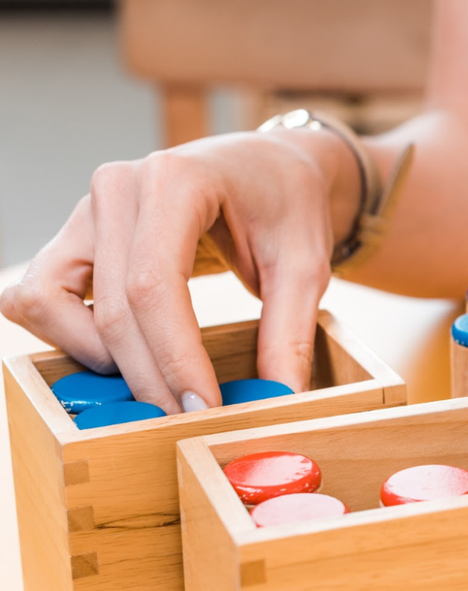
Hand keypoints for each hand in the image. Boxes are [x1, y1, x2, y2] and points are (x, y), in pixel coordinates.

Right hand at [0, 130, 354, 412]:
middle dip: (150, 376)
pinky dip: (66, 335)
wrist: (268, 168)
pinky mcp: (72, 238)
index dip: (174, 357)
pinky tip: (122, 356)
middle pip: (114, 307)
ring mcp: (85, 211)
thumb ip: (290, 331)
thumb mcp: (307, 263)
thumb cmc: (287, 205)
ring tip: (159, 384)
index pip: (155, 286)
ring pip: (57, 306)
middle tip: (189, 422)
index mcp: (175, 179)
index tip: (202, 409)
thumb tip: (279, 400)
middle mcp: (118, 188)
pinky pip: (37, 297)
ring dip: (100, 360)